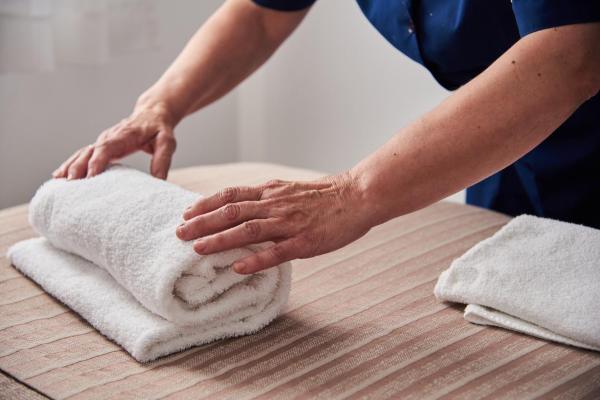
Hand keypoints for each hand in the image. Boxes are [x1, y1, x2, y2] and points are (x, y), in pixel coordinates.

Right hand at [52, 101, 176, 179]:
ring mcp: (103, 141)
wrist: (152, 113)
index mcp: (124, 135)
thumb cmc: (160, 129)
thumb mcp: (167, 142)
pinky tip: (60, 175)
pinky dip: (71, 164)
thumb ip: (163, 159)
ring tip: (58, 181)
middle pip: (89, 152)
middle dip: (78, 167)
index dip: (97, 161)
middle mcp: (109, 137)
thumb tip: (159, 180)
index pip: (106, 147)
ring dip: (70, 166)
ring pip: (82, 153)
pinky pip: (83, 155)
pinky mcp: (101, 146)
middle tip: (70, 184)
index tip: (89, 175)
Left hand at [176, 173, 371, 273]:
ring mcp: (289, 223)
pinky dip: (256, 260)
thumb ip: (266, 197)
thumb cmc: (324, 195)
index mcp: (271, 191)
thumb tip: (242, 205)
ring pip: (248, 230)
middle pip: (232, 212)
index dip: (206, 204)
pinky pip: (277, 252)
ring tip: (198, 250)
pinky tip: (238, 268)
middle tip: (179, 234)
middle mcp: (275, 204)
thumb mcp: (290, 189)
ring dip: (221, 240)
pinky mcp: (305, 241)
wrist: (357, 195)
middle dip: (203, 223)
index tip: (186, 213)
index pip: (231, 195)